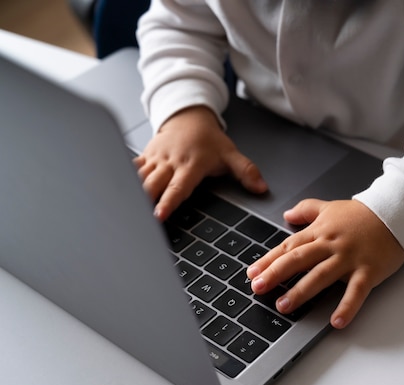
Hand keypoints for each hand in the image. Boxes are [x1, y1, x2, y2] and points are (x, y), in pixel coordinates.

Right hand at [133, 106, 267, 220]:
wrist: (188, 116)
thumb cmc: (209, 139)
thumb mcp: (231, 154)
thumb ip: (246, 172)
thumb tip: (262, 188)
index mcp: (190, 165)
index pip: (177, 188)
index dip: (167, 203)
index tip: (158, 216)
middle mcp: (170, 163)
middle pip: (152, 185)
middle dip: (142, 203)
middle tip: (134, 221)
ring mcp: (155, 160)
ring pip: (138, 178)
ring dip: (130, 195)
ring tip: (122, 213)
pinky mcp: (145, 157)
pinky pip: (130, 169)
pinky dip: (121, 180)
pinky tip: (112, 195)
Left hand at [247, 199, 403, 328]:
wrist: (395, 212)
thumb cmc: (363, 214)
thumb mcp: (330, 207)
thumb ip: (307, 210)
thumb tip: (286, 214)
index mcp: (320, 232)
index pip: (289, 247)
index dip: (269, 260)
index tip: (252, 273)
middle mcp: (331, 245)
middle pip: (299, 260)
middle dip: (276, 274)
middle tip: (258, 288)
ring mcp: (349, 258)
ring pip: (321, 275)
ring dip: (301, 292)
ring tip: (284, 306)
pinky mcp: (368, 271)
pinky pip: (356, 291)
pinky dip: (347, 307)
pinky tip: (336, 321)